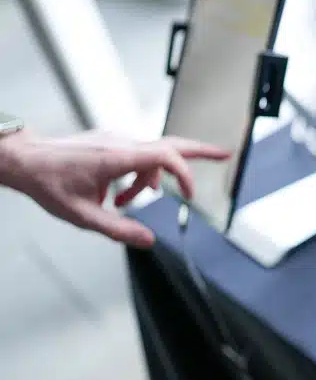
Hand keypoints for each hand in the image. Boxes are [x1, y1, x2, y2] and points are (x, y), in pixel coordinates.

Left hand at [0, 130, 229, 247]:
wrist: (24, 159)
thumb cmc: (49, 183)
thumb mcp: (83, 216)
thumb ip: (119, 230)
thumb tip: (149, 241)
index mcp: (117, 157)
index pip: (165, 155)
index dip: (184, 174)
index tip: (190, 195)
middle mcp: (121, 143)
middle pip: (172, 143)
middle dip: (201, 151)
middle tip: (226, 153)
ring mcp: (116, 138)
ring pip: (151, 157)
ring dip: (150, 181)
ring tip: (126, 203)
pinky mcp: (111, 139)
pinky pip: (138, 155)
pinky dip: (139, 175)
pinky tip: (119, 194)